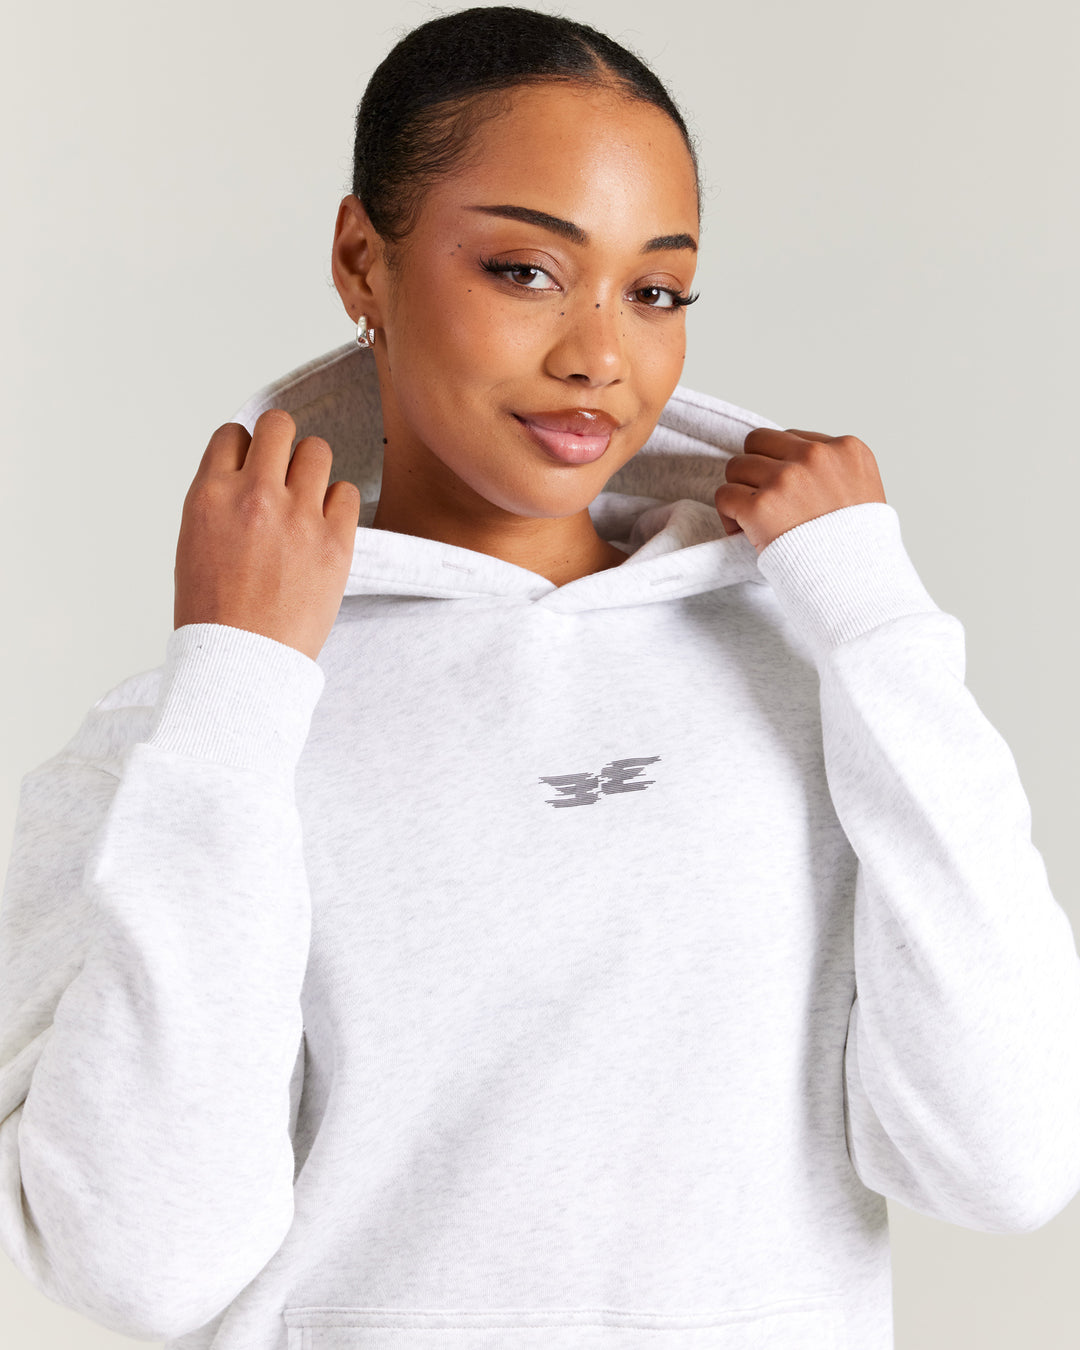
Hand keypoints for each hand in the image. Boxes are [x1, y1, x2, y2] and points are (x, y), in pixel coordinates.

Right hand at [174, 409, 361, 661]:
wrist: (242, 661)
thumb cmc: (215, 615)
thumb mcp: (194, 544)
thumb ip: (221, 502)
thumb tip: (246, 475)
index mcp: (210, 495)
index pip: (233, 435)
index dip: (245, 450)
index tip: (252, 470)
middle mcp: (254, 496)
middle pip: (279, 425)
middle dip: (282, 443)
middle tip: (284, 473)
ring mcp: (298, 516)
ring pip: (317, 450)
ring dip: (312, 469)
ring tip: (306, 500)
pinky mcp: (336, 541)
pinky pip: (346, 492)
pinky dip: (337, 504)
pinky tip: (325, 527)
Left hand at [714, 427, 886, 553]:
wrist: (855, 584)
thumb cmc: (858, 547)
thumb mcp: (864, 491)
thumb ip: (832, 470)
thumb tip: (791, 462)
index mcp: (846, 449)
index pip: (790, 438)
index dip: (782, 466)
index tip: (788, 495)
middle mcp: (816, 457)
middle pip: (758, 443)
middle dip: (755, 470)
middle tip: (764, 501)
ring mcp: (787, 480)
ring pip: (736, 467)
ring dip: (740, 493)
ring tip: (755, 520)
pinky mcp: (761, 507)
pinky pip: (724, 495)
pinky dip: (728, 515)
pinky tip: (744, 532)